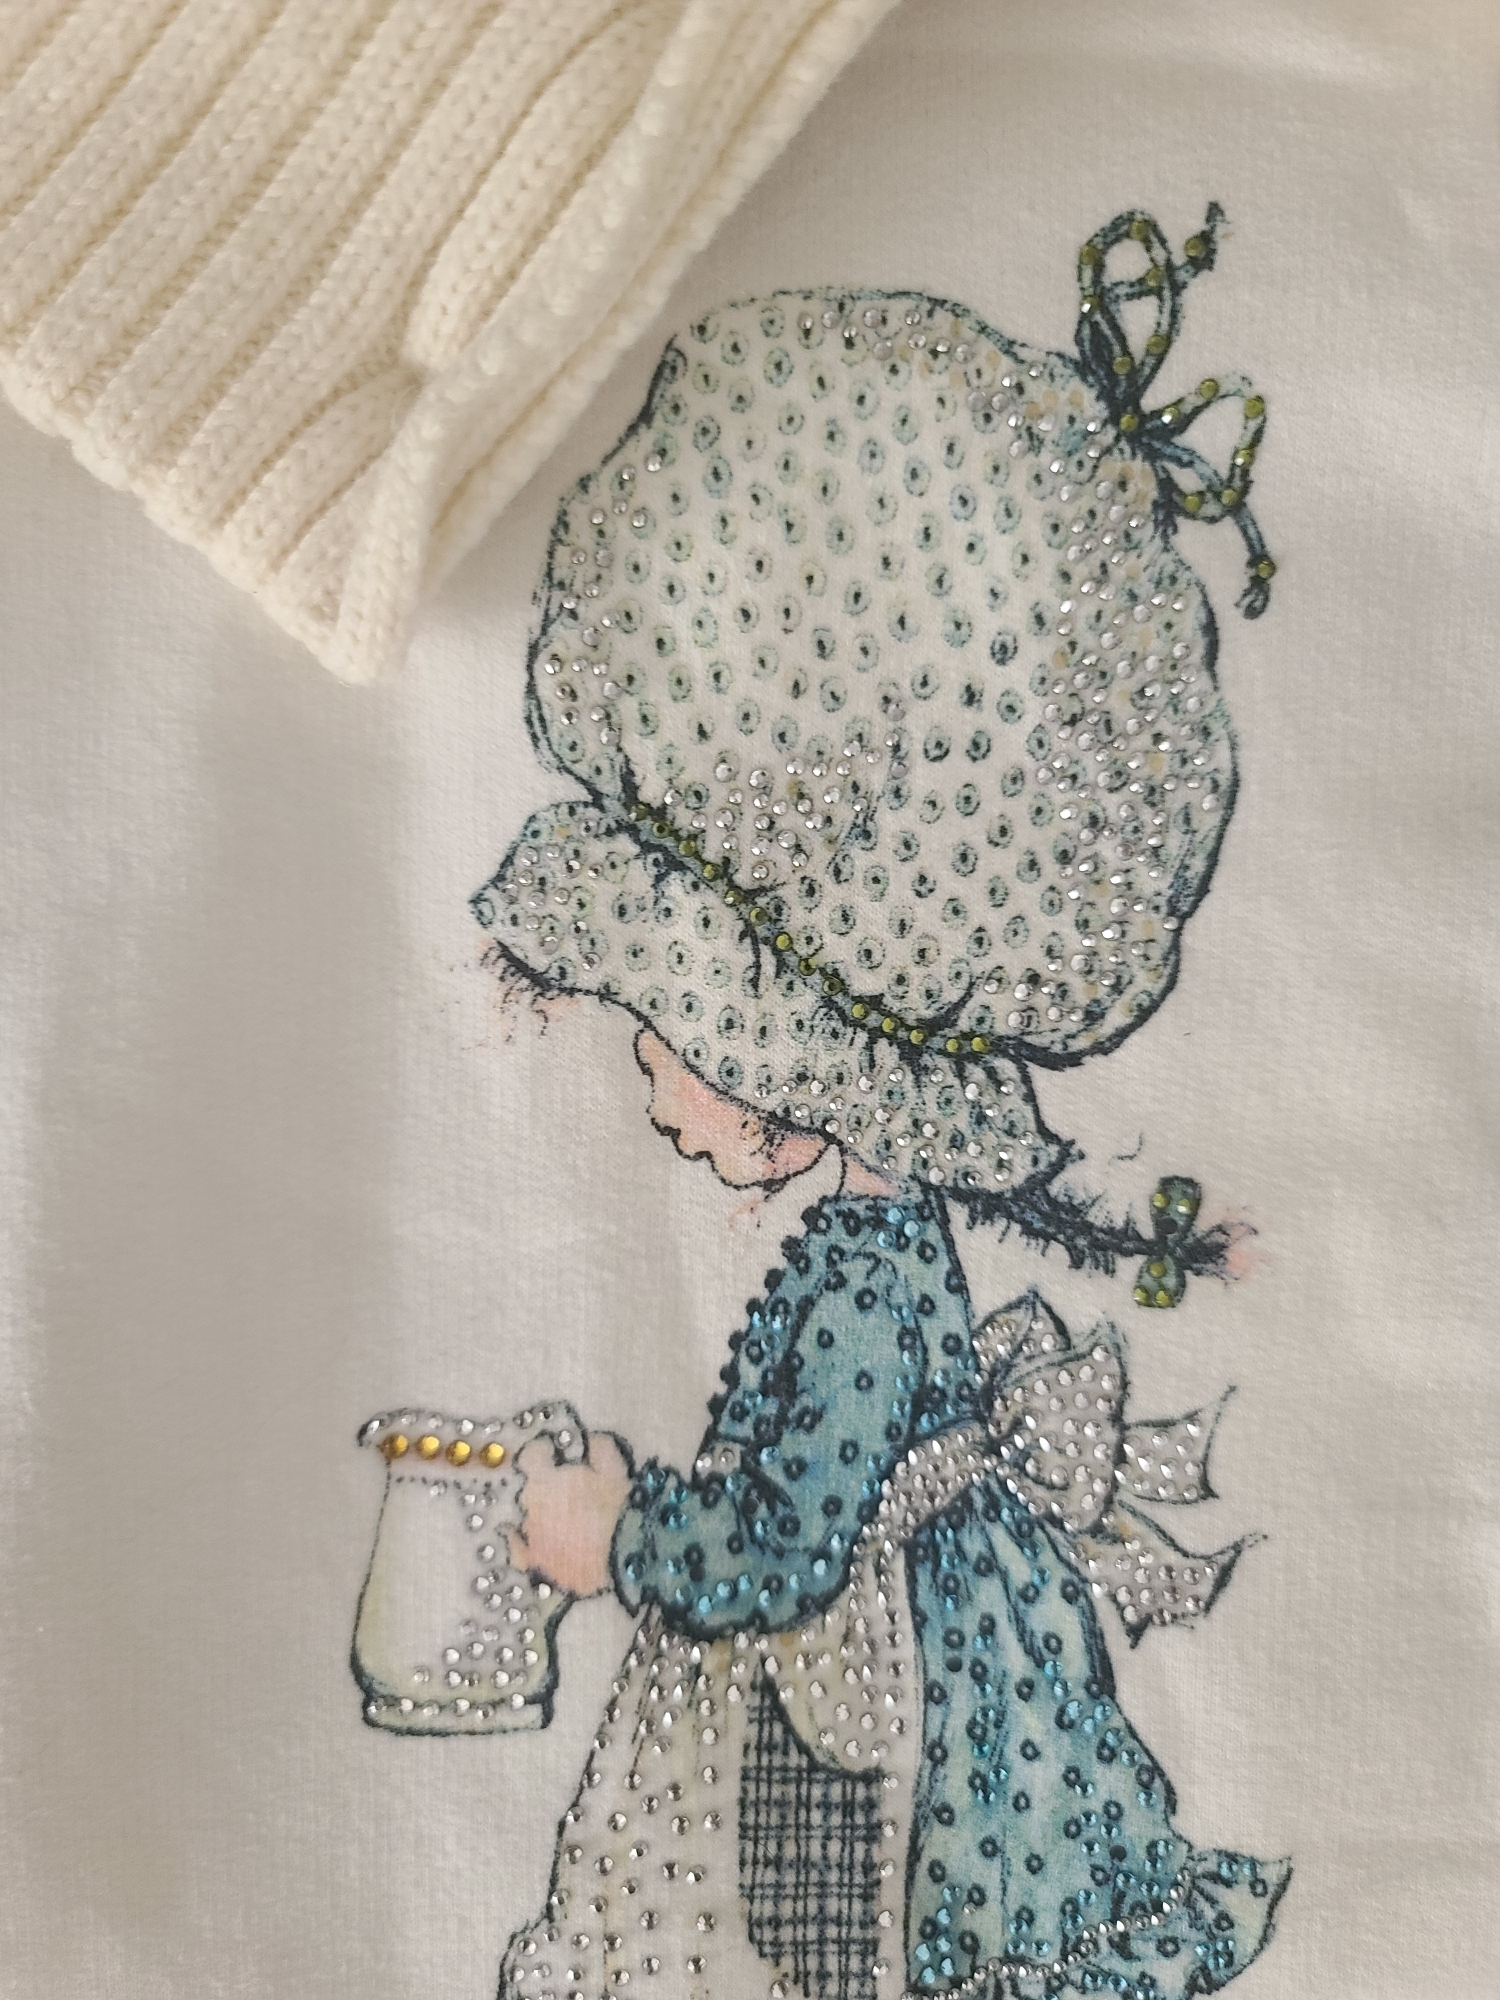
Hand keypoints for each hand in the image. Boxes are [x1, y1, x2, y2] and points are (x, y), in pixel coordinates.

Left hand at [511, 1432, 632, 1597]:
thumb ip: (601, 1450)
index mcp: (545, 1479)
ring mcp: (530, 1535)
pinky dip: (523, 1543)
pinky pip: (521, 1549)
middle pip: (531, 1488)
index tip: (551, 1449)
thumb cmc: (616, 1511)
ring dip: (542, 1514)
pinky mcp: (535, 1562)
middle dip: (546, 1485)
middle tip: (568, 1489)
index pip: (531, 1456)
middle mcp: (530, 1506)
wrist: (616, 1560)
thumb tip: (593, 1440)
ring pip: (530, 1517)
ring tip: (565, 1520)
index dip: (541, 1450)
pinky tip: (532, 1542)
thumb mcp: (616, 1472)